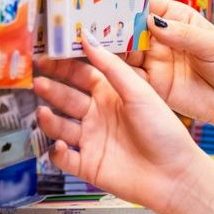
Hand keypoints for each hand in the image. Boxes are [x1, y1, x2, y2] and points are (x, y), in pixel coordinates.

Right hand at [34, 36, 213, 213]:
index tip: (45, 55)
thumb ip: (111, 66)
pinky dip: (56, 152)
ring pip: (60, 127)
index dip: (62, 65)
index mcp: (111, 94)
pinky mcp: (88, 165)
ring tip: (44, 113)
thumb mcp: (139, 92)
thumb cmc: (165, 132)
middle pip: (66, 98)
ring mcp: (91, 140)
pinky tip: (59, 145)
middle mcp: (99, 115)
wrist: (175, 176)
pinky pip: (63, 158)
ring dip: (49, 120)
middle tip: (37, 81)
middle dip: (51, 90)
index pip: (81, 74)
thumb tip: (88, 37)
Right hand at [36, 0, 213, 130]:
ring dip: (98, 51)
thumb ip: (184, 35)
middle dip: (101, 26)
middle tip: (75, 23)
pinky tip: (90, 72)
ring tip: (73, 47)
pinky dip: (108, 75)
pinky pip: (125, 79)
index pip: (143, 4)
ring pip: (119, 53)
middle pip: (124, 28)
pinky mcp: (151, 88)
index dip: (121, 0)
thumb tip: (154, 21)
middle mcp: (159, 38)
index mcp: (175, 19)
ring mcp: (153, 63)